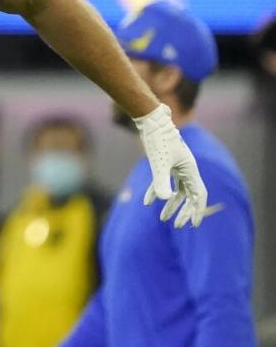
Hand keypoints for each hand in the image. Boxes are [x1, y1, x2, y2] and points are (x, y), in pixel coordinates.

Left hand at [135, 103, 207, 227]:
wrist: (150, 121)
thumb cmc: (158, 140)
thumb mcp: (159, 163)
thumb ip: (161, 181)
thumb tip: (164, 199)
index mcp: (190, 170)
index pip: (199, 195)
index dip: (198, 210)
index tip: (193, 224)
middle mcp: (187, 169)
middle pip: (189, 196)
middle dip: (183, 211)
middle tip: (176, 225)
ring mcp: (177, 166)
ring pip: (177, 191)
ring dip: (171, 204)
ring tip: (163, 219)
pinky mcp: (165, 163)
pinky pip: (164, 182)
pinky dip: (156, 192)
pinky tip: (146, 202)